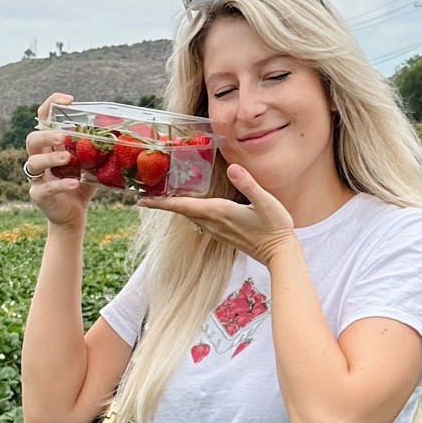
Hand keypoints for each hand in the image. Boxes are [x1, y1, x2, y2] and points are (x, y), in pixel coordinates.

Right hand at [24, 93, 96, 227]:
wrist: (72, 217)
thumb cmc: (80, 188)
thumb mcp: (90, 166)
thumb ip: (96, 151)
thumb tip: (119, 134)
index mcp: (49, 148)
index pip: (43, 120)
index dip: (51, 106)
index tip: (68, 100)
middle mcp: (39, 159)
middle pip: (32, 140)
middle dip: (46, 135)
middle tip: (62, 136)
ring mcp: (37, 178)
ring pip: (34, 162)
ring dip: (51, 159)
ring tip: (68, 158)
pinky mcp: (39, 195)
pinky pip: (47, 187)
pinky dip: (61, 184)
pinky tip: (75, 182)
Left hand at [139, 163, 295, 264]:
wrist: (280, 254)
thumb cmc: (275, 227)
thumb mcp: (265, 201)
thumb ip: (248, 184)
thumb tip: (232, 168)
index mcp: (219, 212)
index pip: (183, 206)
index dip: (161, 203)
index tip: (140, 200)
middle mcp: (214, 223)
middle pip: (181, 211)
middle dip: (163, 203)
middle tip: (145, 193)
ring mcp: (218, 231)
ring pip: (190, 216)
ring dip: (176, 207)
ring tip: (162, 197)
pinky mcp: (224, 234)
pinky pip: (200, 220)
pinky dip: (190, 212)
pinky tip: (191, 205)